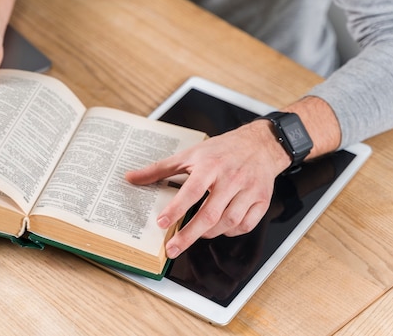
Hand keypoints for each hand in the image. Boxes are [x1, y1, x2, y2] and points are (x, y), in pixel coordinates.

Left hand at [126, 120, 290, 257]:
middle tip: (172, 249)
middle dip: (189, 235)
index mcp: (210, 165)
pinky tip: (219, 229)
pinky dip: (231, 232)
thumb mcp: (189, 155)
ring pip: (228, 222)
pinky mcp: (262, 200)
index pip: (192, 190)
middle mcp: (231, 178)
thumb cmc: (220, 151)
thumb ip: (159, 169)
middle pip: (210, 213)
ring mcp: (248, 190)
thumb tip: (131, 178)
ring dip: (209, 233)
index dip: (177, 208)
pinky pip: (245, 225)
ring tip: (195, 235)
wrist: (259, 144)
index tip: (162, 223)